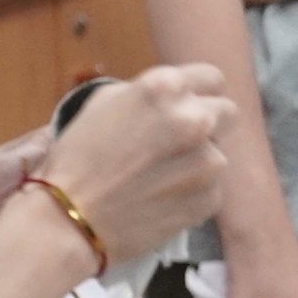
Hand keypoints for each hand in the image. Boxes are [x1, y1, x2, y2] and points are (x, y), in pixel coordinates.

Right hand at [40, 64, 232, 262]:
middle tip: (177, 143)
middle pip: (227, 113)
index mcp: (166, 87)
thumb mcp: (103, 102)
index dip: (198, 94)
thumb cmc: (77, 158)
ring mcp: (208, 162)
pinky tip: (162, 199)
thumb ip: (147, 94)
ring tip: (160, 178)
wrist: (70, 219)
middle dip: (208, 124)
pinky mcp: (210, 199)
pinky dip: (193, 194)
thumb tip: (171, 100)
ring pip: (218, 154)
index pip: (212, 78)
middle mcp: (196, 119)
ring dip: (198, 162)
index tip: (186, 109)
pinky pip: (212, 189)